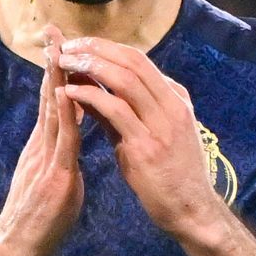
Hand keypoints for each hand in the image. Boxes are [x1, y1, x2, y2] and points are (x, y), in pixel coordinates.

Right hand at [0, 26, 82, 255]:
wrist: (15, 251)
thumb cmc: (37, 223)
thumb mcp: (54, 182)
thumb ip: (62, 159)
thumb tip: (73, 147)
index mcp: (43, 147)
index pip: (52, 102)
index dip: (56, 72)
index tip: (59, 43)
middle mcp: (41, 147)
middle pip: (49, 97)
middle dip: (54, 63)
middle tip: (53, 30)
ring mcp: (46, 160)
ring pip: (54, 112)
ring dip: (58, 78)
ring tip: (60, 48)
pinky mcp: (55, 178)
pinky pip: (63, 142)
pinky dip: (66, 116)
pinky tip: (68, 94)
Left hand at [56, 36, 225, 241]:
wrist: (191, 210)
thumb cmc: (169, 175)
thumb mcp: (150, 135)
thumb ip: (124, 114)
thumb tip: (92, 93)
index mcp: (175, 99)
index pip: (139, 59)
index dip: (106, 48)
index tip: (80, 45)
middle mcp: (172, 105)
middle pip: (132, 61)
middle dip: (96, 48)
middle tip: (67, 46)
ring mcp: (162, 124)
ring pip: (124, 79)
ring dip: (90, 65)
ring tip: (64, 62)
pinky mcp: (147, 145)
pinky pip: (115, 110)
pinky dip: (90, 96)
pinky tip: (69, 92)